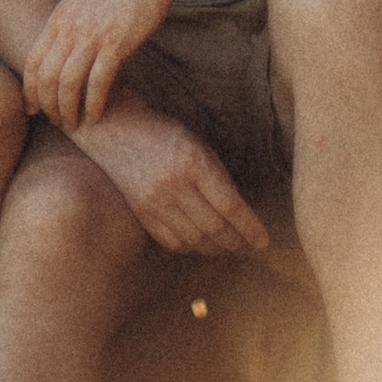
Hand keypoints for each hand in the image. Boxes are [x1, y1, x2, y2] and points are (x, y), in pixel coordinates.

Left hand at [21, 0, 177, 131]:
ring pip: (67, 83)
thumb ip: (72, 23)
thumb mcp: (85, 0)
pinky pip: (98, 82)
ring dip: (67, 110)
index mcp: (59, 17)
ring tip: (73, 124)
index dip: (30, 89)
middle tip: (55, 122)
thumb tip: (67, 47)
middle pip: (46, 76)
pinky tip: (95, 116)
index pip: (33, 60)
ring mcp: (91, 35)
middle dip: (47, 105)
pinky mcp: (116, 43)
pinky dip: (94, 104)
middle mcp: (69, 27)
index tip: (32, 108)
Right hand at [77, 97, 269, 257]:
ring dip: (217, 249)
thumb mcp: (198, 146)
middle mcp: (174, 184)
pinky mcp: (142, 213)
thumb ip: (218, 177)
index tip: (263, 240)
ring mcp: (155, 201)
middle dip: (237, 243)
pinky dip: (192, 247)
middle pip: (214, 228)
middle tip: (248, 248)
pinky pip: (173, 242)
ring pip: (195, 240)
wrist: (118, 132)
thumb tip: (241, 214)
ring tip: (228, 248)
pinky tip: (201, 244)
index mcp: (194, 162)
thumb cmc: (166, 135)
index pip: (230, 206)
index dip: (250, 228)